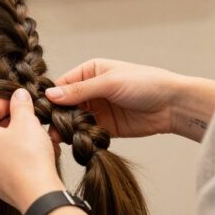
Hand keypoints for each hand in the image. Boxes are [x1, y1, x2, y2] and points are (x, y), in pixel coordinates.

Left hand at [0, 88, 64, 212]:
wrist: (38, 195)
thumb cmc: (29, 158)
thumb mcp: (27, 122)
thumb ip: (20, 104)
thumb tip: (18, 95)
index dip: (7, 101)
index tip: (21, 100)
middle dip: (12, 121)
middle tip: (30, 117)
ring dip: (16, 137)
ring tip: (35, 134)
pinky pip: (3, 162)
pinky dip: (16, 154)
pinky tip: (33, 152)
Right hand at [45, 58, 184, 139]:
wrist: (173, 105)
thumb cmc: (145, 83)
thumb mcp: (109, 82)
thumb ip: (79, 91)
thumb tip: (50, 95)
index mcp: (89, 72)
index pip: (62, 85)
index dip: (51, 97)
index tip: (41, 110)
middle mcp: (91, 90)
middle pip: (65, 104)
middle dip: (57, 116)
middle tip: (48, 129)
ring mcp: (98, 109)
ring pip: (74, 120)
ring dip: (67, 128)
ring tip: (59, 138)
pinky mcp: (106, 127)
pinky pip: (87, 132)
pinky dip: (80, 137)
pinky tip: (75, 142)